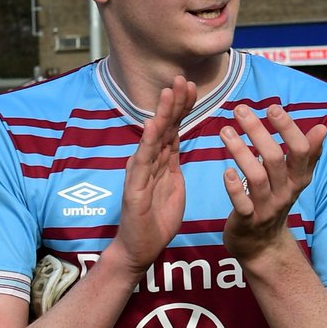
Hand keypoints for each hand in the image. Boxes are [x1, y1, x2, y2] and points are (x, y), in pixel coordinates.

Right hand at [112, 76, 192, 273]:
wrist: (140, 248)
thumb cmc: (156, 220)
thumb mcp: (173, 187)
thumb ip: (174, 165)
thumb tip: (178, 145)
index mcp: (162, 161)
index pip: (174, 128)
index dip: (182, 107)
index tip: (192, 86)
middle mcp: (149, 161)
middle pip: (164, 127)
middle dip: (174, 102)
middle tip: (182, 78)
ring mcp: (140, 172)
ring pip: (153, 138)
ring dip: (161, 114)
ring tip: (168, 92)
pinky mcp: (134, 187)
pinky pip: (142, 162)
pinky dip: (147, 142)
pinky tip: (152, 125)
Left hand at [219, 103, 326, 261]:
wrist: (262, 246)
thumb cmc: (275, 201)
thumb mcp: (295, 179)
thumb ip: (307, 154)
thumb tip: (324, 127)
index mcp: (298, 179)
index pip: (300, 151)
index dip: (288, 129)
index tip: (273, 107)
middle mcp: (285, 192)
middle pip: (275, 159)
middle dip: (258, 132)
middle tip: (241, 110)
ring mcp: (266, 208)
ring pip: (256, 178)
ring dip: (240, 152)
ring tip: (225, 131)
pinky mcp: (247, 221)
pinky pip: (242, 204)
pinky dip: (234, 188)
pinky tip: (226, 172)